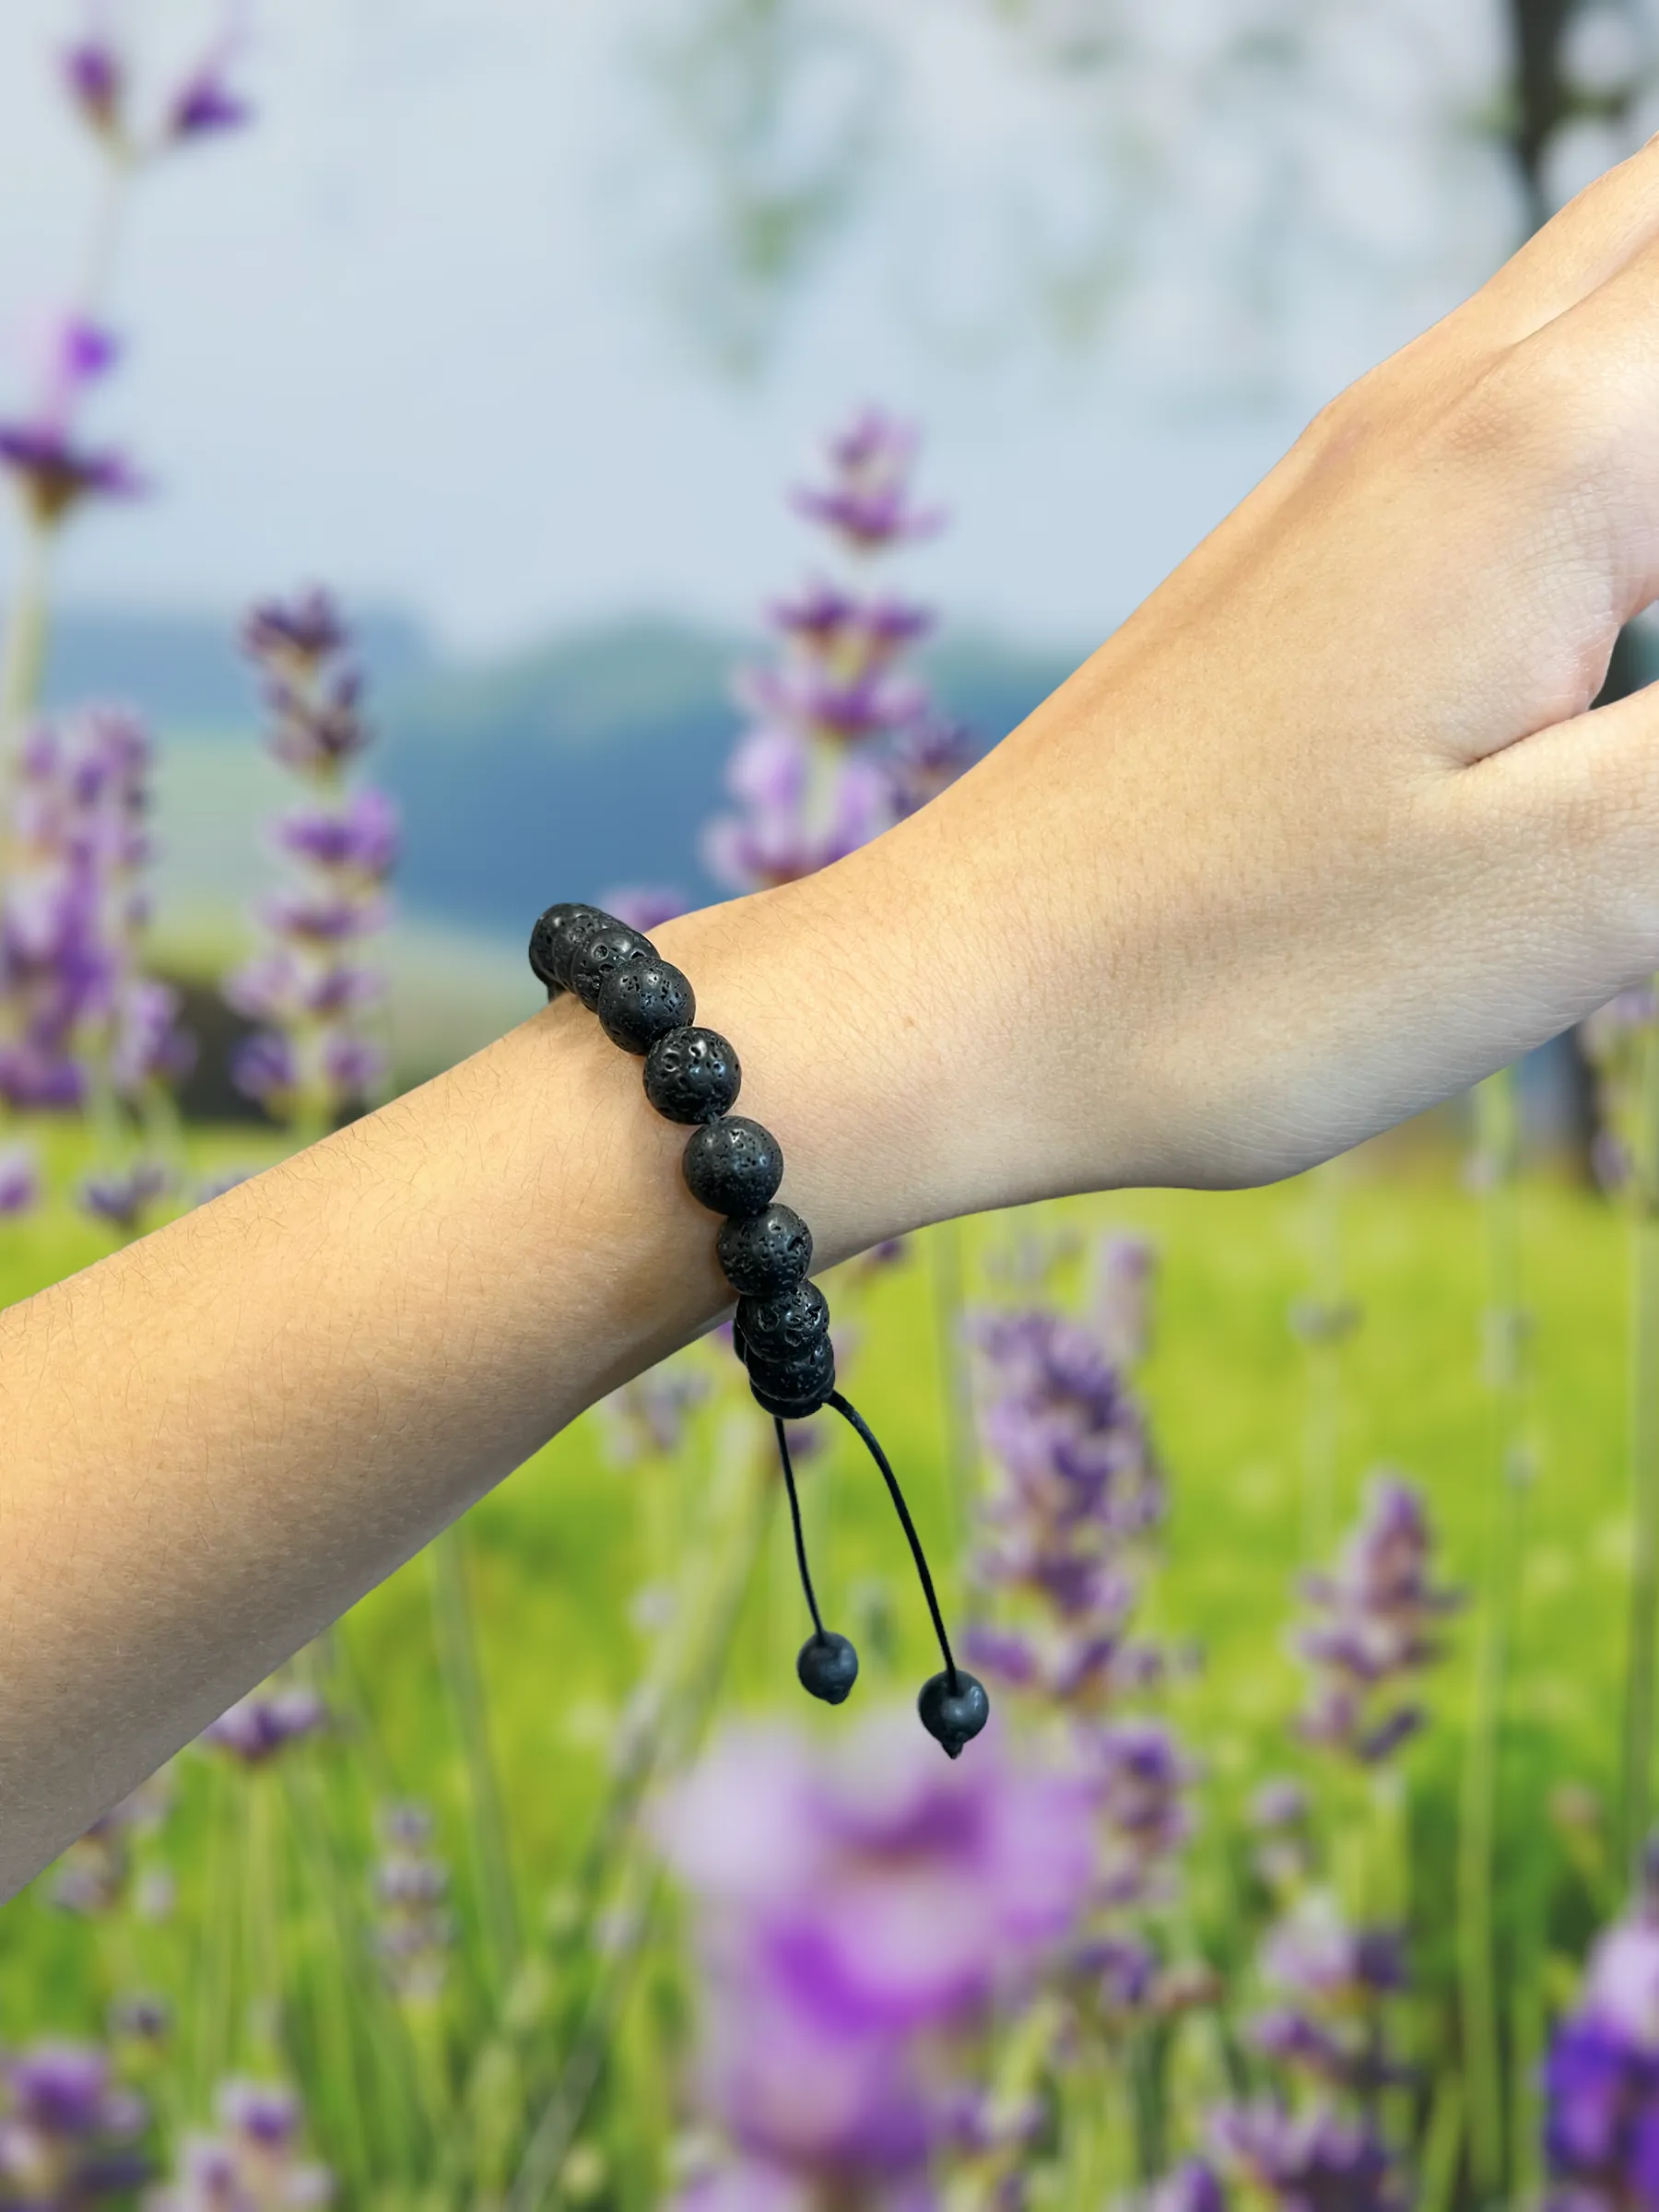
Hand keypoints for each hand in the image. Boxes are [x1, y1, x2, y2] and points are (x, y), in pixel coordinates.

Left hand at [823, 135, 1658, 1205]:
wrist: (960, 997)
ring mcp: (1355, 462)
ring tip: (1637, 651)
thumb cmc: (1232, 974)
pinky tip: (1615, 572)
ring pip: (1605, 276)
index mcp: (1546, 455)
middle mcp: (1445, 401)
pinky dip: (1620, 418)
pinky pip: (1513, 391)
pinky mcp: (1303, 543)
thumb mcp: (1580, 889)